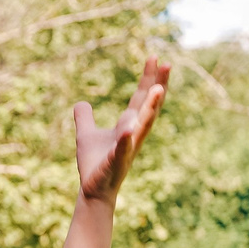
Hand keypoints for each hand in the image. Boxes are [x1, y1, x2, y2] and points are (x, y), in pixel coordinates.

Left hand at [75, 58, 170, 204]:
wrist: (93, 190)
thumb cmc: (94, 164)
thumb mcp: (85, 135)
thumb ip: (84, 118)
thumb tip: (81, 103)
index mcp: (128, 124)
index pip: (141, 97)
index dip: (148, 78)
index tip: (155, 57)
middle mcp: (133, 133)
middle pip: (149, 105)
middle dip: (158, 85)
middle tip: (168, 63)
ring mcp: (127, 147)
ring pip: (143, 125)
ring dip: (151, 107)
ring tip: (158, 89)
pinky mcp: (116, 162)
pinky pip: (122, 148)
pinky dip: (125, 139)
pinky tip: (127, 129)